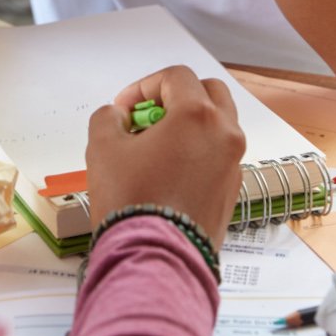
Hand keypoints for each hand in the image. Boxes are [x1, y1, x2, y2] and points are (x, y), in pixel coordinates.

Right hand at [85, 65, 244, 251]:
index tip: (125, 108)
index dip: (144, 86)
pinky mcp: (232, 191)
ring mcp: (233, 164)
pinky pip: (218, 156)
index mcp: (198, 116)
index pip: (176, 77)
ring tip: (155, 146)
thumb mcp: (102, 147)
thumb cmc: (133, 202)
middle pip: (208, 92)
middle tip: (148, 117)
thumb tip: (119, 117)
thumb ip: (108, 117)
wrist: (156, 258)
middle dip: (176, 97)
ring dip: (189, 124)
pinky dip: (198, 151)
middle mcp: (225, 135)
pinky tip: (168, 171)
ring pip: (218, 125)